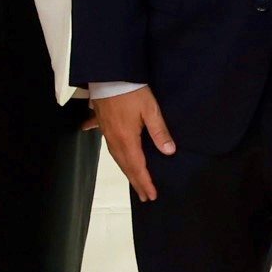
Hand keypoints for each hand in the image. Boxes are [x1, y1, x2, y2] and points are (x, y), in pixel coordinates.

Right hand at [93, 87, 175, 201]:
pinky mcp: (102, 123)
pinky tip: (103, 143)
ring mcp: (106, 132)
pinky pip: (106, 141)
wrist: (109, 74)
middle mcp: (114, 140)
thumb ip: (159, 131)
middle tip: (144, 196)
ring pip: (116, 157)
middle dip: (136, 181)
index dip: (145, 182)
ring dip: (126, 170)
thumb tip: (168, 151)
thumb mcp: (150, 110)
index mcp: (127, 139)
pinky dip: (109, 147)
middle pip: (125, 166)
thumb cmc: (130, 91)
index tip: (151, 195)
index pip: (137, 167)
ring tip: (132, 179)